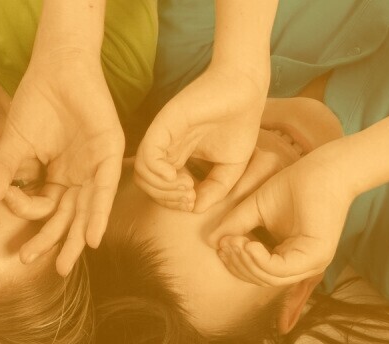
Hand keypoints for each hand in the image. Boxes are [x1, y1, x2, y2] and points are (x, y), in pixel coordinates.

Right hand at [0, 46, 123, 274]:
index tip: (17, 229)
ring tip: (64, 263)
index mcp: (56, 176)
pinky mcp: (108, 156)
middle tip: (44, 267)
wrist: (58, 68)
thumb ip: (4, 169)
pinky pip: (104, 191)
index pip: (45, 208)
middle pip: (67, 217)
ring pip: (86, 211)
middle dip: (55, 243)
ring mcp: (94, 168)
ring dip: (77, 238)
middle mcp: (77, 177)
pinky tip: (92, 237)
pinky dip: (98, 214)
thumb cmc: (36, 102)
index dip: (32, 220)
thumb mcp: (13, 142)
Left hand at [134, 63, 267, 213]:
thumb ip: (215, 190)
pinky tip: (178, 177)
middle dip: (168, 200)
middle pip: (148, 185)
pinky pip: (146, 157)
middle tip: (190, 198)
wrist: (245, 89)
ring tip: (188, 187)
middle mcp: (166, 148)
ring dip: (164, 190)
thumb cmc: (239, 123)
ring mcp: (162, 137)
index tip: (194, 201)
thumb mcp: (231, 168)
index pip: (160, 189)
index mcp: (177, 157)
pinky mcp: (163, 126)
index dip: (173, 203)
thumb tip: (196, 210)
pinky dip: (158, 174)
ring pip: (143, 175)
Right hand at [209, 149, 354, 286]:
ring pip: (269, 278)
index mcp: (291, 257)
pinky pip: (280, 269)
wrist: (324, 168)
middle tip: (224, 243)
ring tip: (233, 242)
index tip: (221, 243)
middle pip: (261, 279)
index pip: (258, 272)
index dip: (236, 262)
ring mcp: (311, 264)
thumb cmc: (294, 184)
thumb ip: (236, 226)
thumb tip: (211, 242)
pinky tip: (248, 244)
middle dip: (237, 264)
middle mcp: (303, 265)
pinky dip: (260, 260)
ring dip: (245, 262)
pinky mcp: (316, 256)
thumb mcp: (255, 209)